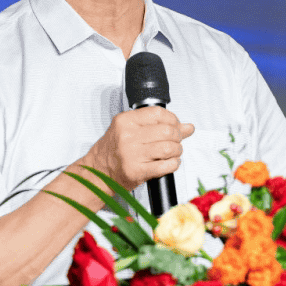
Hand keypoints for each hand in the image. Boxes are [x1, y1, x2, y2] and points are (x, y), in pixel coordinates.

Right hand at [79, 107, 194, 190]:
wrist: (98, 172)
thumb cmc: (113, 151)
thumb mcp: (130, 130)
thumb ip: (157, 125)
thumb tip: (187, 127)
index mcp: (125, 121)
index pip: (158, 113)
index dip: (173, 119)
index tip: (175, 125)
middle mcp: (127, 136)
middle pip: (167, 131)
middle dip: (177, 137)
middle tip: (175, 141)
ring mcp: (132, 154)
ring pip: (169, 148)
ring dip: (177, 151)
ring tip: (172, 153)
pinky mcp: (137, 171)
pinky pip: (166, 166)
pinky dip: (173, 164)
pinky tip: (169, 163)